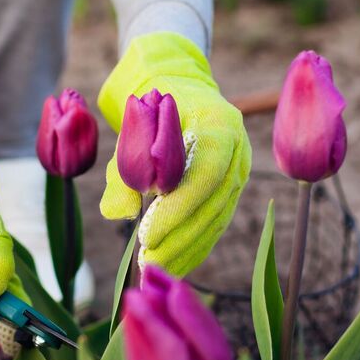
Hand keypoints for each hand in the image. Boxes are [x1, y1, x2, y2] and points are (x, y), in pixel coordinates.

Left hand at [98, 33, 251, 275]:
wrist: (180, 91)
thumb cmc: (152, 109)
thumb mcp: (133, 128)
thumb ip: (123, 169)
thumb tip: (119, 212)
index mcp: (220, 123)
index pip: (206, 173)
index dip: (179, 207)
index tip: (147, 233)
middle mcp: (239, 149)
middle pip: (214, 203)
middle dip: (180, 236)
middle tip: (147, 260)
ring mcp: (240, 172)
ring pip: (218, 219)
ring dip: (187, 248)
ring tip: (154, 267)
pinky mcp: (232, 191)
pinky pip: (216, 224)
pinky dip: (194, 247)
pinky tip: (173, 265)